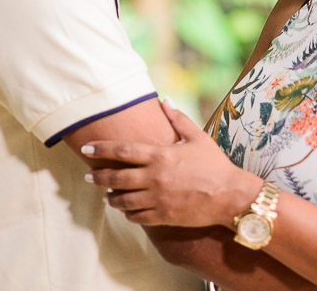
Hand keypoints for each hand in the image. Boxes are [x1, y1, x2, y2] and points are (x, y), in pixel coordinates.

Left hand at [82, 99, 263, 227]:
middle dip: (99, 178)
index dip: (101, 149)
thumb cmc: (214, 164)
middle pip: (116, 178)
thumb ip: (178, 118)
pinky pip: (137, 217)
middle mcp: (155, 178)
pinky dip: (128, 214)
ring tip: (108, 196)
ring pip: (123, 201)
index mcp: (160, 156)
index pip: (122, 151)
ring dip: (112, 198)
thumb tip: (165, 100)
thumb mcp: (198, 137)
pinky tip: (127, 210)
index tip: (86, 149)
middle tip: (88, 177)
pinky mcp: (163, 216)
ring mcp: (158, 199)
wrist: (230, 195)